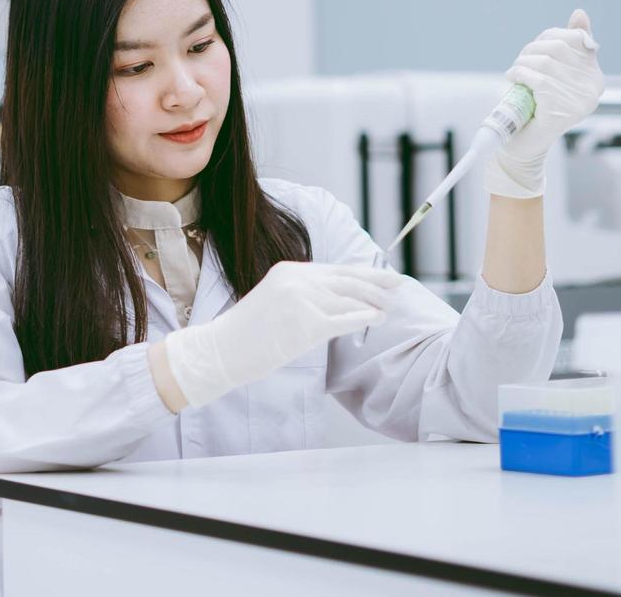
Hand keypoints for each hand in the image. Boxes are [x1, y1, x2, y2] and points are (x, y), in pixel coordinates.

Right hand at [160, 261, 401, 408]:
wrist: (221, 350)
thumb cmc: (247, 334)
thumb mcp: (274, 300)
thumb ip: (303, 294)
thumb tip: (338, 300)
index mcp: (288, 271)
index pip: (336, 270)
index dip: (365, 272)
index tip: (385, 276)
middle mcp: (296, 280)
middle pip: (348, 280)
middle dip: (377, 284)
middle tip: (398, 288)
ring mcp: (302, 301)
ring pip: (350, 299)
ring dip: (374, 304)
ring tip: (388, 310)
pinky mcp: (306, 325)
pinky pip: (345, 319)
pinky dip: (364, 318)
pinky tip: (376, 318)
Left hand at [487, 9, 604, 198]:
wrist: (524, 145)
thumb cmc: (538, 106)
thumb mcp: (553, 74)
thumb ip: (567, 47)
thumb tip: (579, 12)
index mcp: (595, 78)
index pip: (578, 40)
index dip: (553, 36)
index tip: (536, 45)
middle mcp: (592, 90)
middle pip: (560, 49)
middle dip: (533, 48)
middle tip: (521, 59)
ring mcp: (578, 102)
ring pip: (546, 63)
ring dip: (523, 62)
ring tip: (515, 70)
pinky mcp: (560, 111)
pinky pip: (538, 80)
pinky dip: (520, 74)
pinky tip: (513, 78)